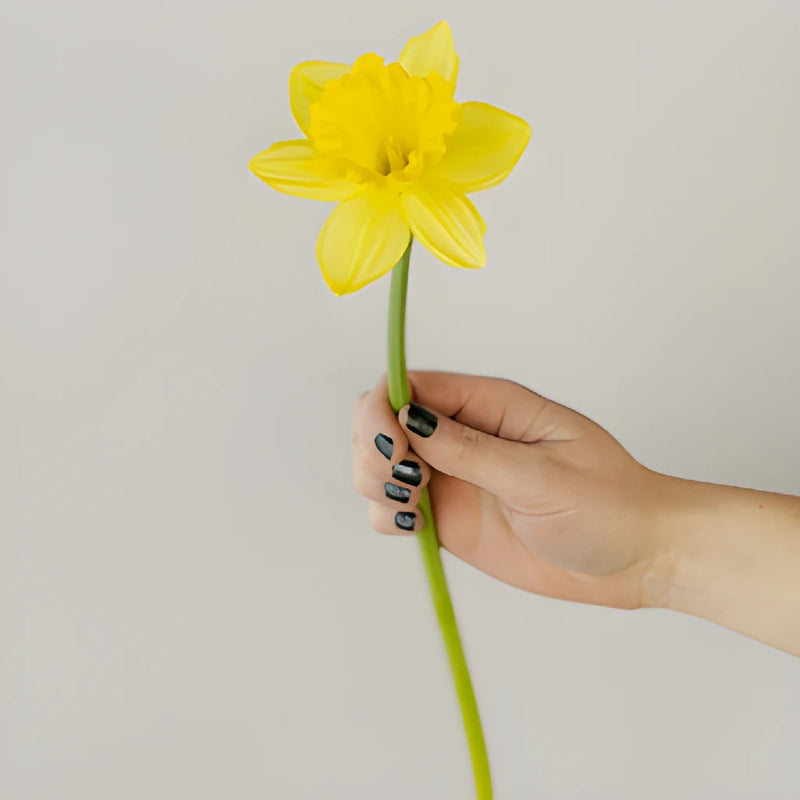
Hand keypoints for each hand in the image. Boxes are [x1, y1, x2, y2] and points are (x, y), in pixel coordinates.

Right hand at [351, 370, 664, 609]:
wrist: (634, 557)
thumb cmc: (607, 504)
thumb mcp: (541, 474)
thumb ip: (470, 450)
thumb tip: (408, 417)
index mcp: (490, 405)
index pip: (411, 385)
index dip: (384, 409)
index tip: (394, 448)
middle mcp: (463, 435)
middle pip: (382, 419)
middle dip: (373, 448)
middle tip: (404, 483)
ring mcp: (452, 477)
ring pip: (379, 464)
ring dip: (374, 483)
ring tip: (412, 509)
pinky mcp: (449, 516)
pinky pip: (394, 508)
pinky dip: (386, 516)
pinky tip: (414, 526)